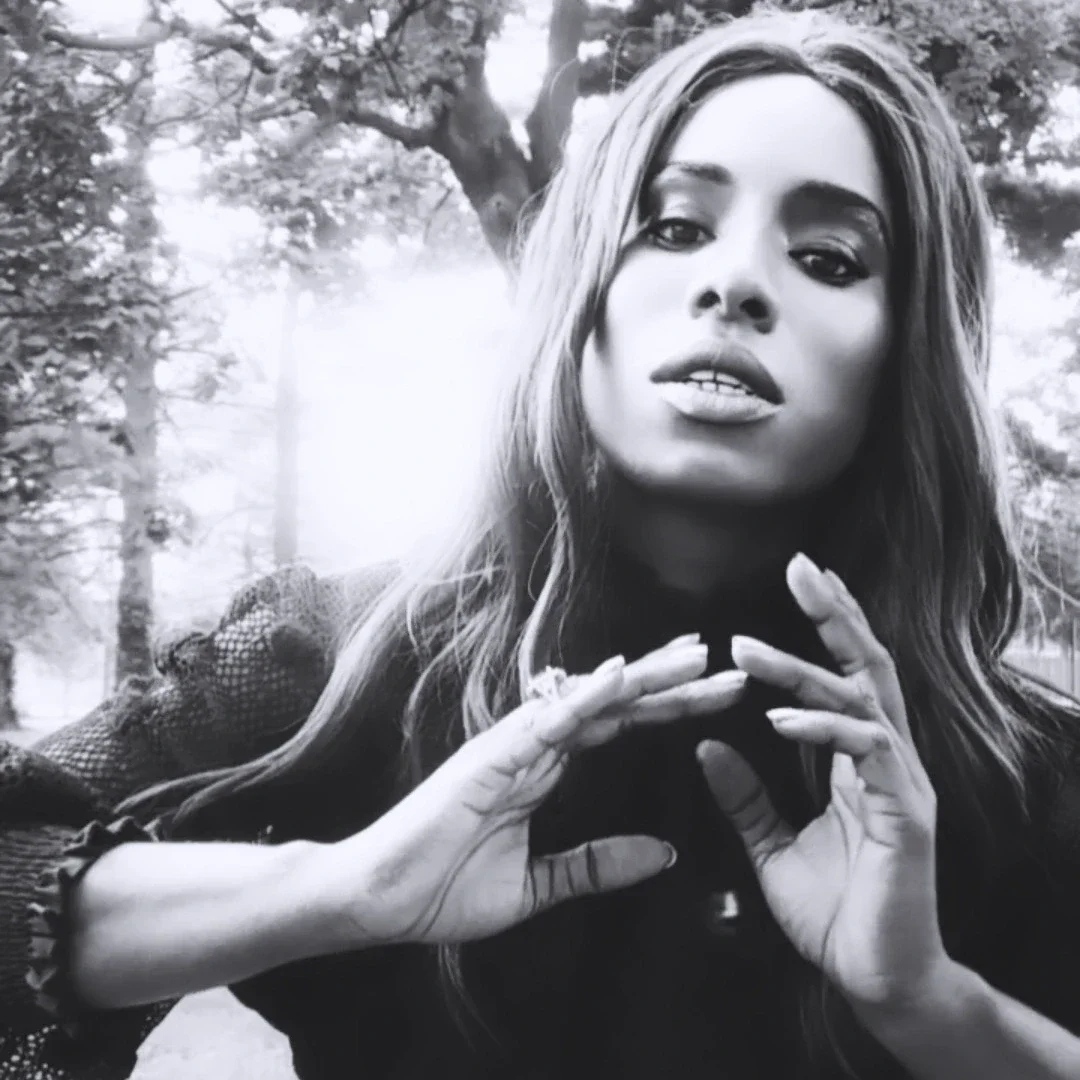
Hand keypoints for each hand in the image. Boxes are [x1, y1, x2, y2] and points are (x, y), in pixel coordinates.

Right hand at [327, 637, 746, 946]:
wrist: (378, 902)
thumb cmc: (443, 889)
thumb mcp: (538, 886)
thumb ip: (596, 865)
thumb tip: (664, 852)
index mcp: (545, 769)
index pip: (620, 727)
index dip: (668, 709)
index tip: (716, 694)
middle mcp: (535, 746)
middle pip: (619, 705)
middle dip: (676, 687)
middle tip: (733, 668)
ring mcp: (513, 746)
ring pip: (592, 700)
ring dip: (647, 678)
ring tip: (697, 657)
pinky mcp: (489, 758)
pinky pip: (546, 722)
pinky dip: (584, 696)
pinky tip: (622, 677)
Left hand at [698, 553, 945, 1014]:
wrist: (874, 979)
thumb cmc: (833, 911)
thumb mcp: (772, 844)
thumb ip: (746, 795)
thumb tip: (706, 745)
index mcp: (859, 759)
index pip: (846, 674)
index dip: (826, 626)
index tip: (800, 579)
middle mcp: (887, 758)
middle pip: (868, 666)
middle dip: (834, 613)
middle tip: (799, 566)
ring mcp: (902, 782)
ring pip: (861, 699)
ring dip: (803, 668)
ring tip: (747, 648)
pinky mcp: (908, 814)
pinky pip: (867, 752)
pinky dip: (823, 728)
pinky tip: (780, 718)